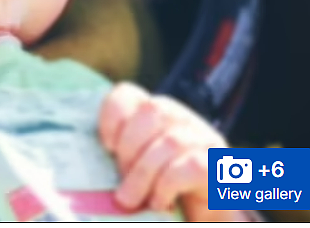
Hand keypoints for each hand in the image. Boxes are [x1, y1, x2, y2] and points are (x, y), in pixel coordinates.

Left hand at [98, 82, 250, 221]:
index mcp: (156, 113)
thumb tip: (90, 161)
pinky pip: (189, 167)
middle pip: (151, 112)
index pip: (128, 93)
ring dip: (143, 175)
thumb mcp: (137, 164)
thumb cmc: (162, 189)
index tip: (106, 146)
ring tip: (131, 200)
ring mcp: (204, 139)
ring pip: (169, 143)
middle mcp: (182, 118)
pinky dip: (166, 186)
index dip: (112, 115)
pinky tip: (159, 202)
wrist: (204, 215)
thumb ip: (122, 153)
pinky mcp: (218, 165)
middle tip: (121, 179)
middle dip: (129, 148)